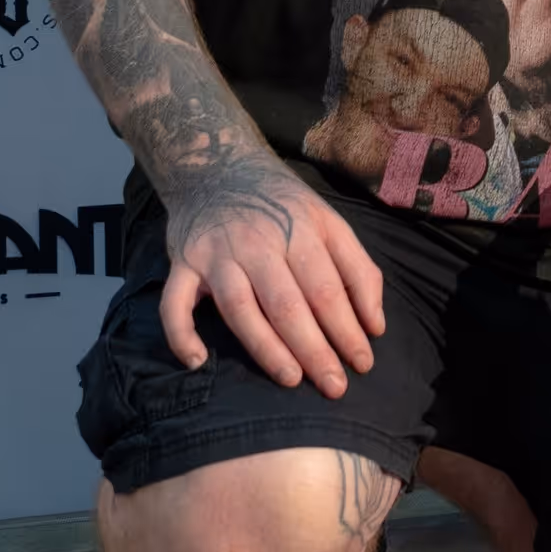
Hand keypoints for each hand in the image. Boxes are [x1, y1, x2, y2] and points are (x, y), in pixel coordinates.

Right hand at [160, 159, 388, 396]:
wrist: (217, 164)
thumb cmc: (282, 204)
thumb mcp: (329, 220)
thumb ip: (358, 270)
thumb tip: (376, 326)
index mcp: (300, 230)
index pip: (327, 289)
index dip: (347, 330)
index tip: (362, 363)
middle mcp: (258, 242)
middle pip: (288, 304)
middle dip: (315, 350)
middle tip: (334, 387)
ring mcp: (217, 253)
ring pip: (240, 308)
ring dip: (266, 348)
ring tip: (291, 379)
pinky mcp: (182, 263)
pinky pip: (174, 303)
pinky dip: (181, 334)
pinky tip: (197, 362)